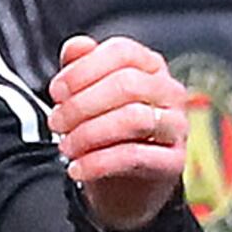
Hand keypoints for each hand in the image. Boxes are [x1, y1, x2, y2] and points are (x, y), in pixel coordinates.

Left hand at [50, 33, 192, 231]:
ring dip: (88, 134)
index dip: (83, 69)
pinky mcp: (173, 162)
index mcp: (151, 66)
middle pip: (127, 85)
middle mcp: (169, 92)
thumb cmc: (108, 133)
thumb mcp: (89, 97)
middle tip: (55, 122)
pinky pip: (134, 157)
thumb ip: (81, 68)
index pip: (121, 52)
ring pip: (132, 119)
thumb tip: (75, 46)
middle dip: (81, 105)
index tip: (56, 91)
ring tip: (65, 146)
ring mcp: (176, 127)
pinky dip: (97, 163)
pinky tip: (76, 168)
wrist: (126, 185)